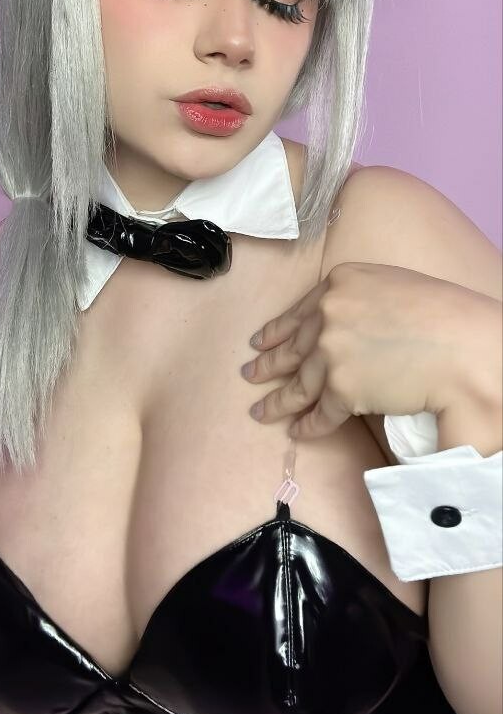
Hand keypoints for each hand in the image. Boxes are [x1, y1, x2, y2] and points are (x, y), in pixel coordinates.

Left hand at [240, 262, 487, 439]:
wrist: (463, 346)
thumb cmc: (443, 315)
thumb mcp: (392, 286)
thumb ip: (360, 301)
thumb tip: (345, 326)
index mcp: (341, 282)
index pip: (301, 311)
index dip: (278, 330)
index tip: (260, 340)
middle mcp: (329, 313)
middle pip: (292, 346)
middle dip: (268, 362)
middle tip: (249, 373)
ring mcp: (331, 351)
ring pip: (297, 383)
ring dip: (277, 401)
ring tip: (261, 411)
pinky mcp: (342, 388)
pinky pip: (319, 412)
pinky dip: (308, 425)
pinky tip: (298, 431)